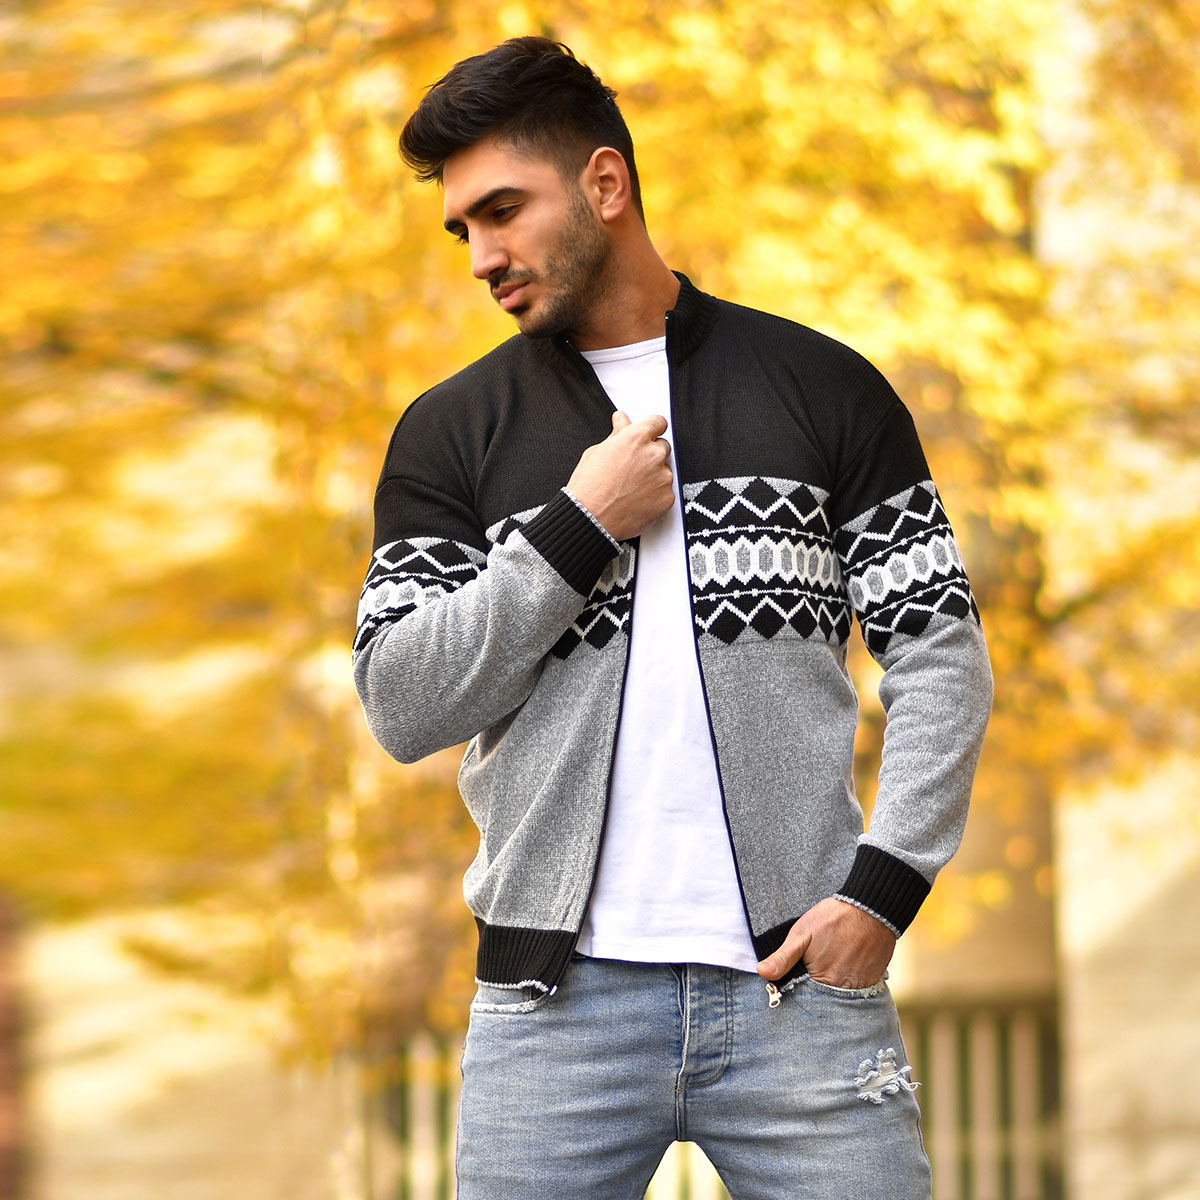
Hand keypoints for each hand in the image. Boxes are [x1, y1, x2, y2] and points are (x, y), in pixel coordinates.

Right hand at [566, 411, 674, 540]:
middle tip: (632, 468)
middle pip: (662, 446)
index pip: (657, 422)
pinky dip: (655, 495)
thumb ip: (616, 434)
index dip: (650, 429)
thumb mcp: (596, 452)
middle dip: (650, 454)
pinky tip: (636, 499)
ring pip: (664, 470)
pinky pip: (665, 491)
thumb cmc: (589, 488)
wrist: (590, 519)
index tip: (647, 435)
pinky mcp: (667, 498)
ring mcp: (662, 477)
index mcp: (636, 438)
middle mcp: (653, 455)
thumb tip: (622, 419)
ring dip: (653, 476)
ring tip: (630, 488)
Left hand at [756, 897, 895, 987]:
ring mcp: (859, 986)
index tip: (799, 975)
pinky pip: (858, 989)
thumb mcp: (801, 934)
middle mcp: (841, 989)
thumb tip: (762, 972)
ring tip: (834, 961)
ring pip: (841, 994)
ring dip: (835, 984)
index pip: (804, 995)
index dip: (800, 986)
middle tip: (820, 963)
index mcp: (820, 980)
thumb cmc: (832, 919)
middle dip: (817, 986)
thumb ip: (783, 957)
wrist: (870, 908)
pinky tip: (847, 964)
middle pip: (824, 996)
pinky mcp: (873, 981)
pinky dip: (851, 981)